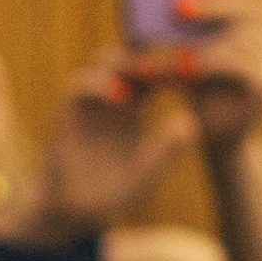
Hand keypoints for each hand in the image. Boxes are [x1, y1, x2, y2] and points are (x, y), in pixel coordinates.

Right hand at [39, 50, 190, 234]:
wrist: (77, 207)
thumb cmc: (118, 190)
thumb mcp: (147, 172)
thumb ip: (166, 150)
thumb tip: (192, 125)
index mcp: (137, 106)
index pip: (155, 73)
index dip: (172, 67)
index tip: (192, 66)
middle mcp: (113, 96)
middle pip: (129, 57)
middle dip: (148, 53)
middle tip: (170, 56)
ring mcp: (89, 101)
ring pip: (105, 62)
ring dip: (124, 61)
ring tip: (147, 71)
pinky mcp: (68, 111)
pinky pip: (79, 86)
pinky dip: (98, 84)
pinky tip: (119, 95)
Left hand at [168, 0, 261, 154]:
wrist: (218, 132)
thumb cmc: (204, 80)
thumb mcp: (202, 41)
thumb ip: (199, 15)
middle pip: (250, 7)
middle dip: (213, 4)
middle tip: (177, 6)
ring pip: (236, 37)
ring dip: (196, 40)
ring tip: (168, 43)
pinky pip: (235, 64)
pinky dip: (204, 63)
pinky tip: (182, 67)